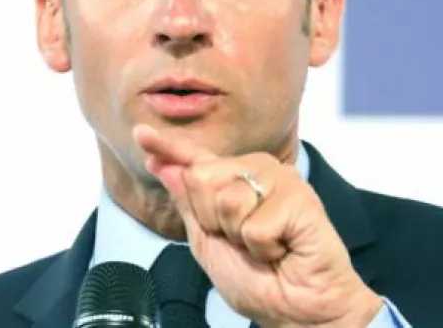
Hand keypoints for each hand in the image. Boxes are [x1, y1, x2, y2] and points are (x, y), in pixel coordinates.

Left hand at [135, 125, 382, 327]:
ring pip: (228, 198)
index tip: (140, 133)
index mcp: (235, 181)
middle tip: (243, 242)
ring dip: (239, 235)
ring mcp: (283, 181)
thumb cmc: (259, 280)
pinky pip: (256, 222)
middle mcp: (259, 171)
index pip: (196, 160)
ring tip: (266, 246)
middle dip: (213, 220)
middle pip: (203, 177)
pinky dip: (263, 247)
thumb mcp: (208, 243)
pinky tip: (282, 249)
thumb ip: (188, 204)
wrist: (296, 309)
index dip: (168, 147)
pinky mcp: (302, 198)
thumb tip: (166, 166)